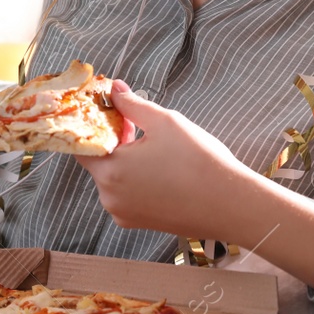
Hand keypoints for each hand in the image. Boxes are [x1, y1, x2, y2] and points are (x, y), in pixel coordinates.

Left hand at [76, 80, 259, 237]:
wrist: (231, 205)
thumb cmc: (199, 162)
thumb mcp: (164, 122)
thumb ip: (133, 105)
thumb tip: (115, 90)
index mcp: (110, 171)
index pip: (82, 145)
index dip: (94, 125)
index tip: (109, 111)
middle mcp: (110, 197)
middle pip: (99, 162)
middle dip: (113, 141)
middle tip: (136, 124)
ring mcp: (124, 214)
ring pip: (114, 179)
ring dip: (125, 161)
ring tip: (154, 147)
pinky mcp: (140, 223)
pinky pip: (128, 195)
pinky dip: (136, 180)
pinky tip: (161, 169)